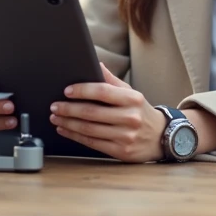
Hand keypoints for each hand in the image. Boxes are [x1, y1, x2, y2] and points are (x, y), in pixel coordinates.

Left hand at [50, 62, 167, 162]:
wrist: (161, 137)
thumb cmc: (142, 112)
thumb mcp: (132, 93)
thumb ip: (112, 81)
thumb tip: (96, 64)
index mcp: (132, 99)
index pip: (102, 91)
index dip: (82, 90)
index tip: (66, 91)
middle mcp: (130, 117)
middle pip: (92, 112)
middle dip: (69, 109)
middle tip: (54, 106)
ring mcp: (126, 136)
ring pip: (89, 129)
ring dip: (68, 123)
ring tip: (55, 118)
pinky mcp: (121, 151)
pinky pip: (92, 142)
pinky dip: (75, 136)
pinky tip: (65, 130)